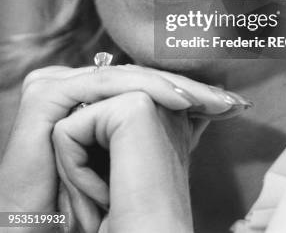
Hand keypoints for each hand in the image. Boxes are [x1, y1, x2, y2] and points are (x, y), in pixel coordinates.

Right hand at [0, 64, 251, 229]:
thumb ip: (153, 128)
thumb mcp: (130, 159)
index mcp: (93, 93)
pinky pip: (105, 85)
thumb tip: (201, 115)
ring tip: (210, 100)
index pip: (148, 84)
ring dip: (175, 87)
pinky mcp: (48, 93)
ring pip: (128, 77)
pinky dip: (144, 90)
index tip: (231, 105)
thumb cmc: (86, 200)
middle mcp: (77, 84)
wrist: (44, 224)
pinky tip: (178, 100)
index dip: (189, 92)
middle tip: (232, 101)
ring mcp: (60, 83)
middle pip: (142, 77)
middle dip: (190, 89)